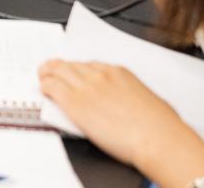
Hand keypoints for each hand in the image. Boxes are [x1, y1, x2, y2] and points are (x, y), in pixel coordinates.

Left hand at [38, 60, 203, 185]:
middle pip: (71, 65)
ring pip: (57, 71)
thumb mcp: (150, 100)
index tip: (74, 74)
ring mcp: (86, 86)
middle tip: (49, 70)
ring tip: (41, 76)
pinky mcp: (75, 102)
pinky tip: (43, 90)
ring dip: (47, 73)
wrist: (157, 138)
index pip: (89, 65)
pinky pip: (52, 88)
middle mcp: (100, 75)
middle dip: (58, 67)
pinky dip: (45, 87)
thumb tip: (131, 104)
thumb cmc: (161, 125)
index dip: (78, 70)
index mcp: (119, 72)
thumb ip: (134, 95)